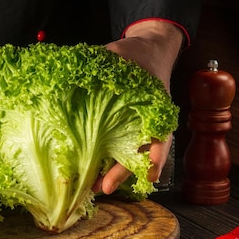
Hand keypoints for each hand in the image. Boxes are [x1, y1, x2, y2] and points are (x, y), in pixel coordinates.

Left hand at [95, 20, 182, 193]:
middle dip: (123, 173)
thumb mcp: (121, 54)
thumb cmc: (136, 54)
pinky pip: (116, 149)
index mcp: (155, 107)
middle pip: (141, 155)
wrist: (147, 51)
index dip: (156, 153)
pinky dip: (104, 163)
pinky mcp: (123, 129)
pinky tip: (90, 174)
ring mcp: (137, 127)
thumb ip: (104, 62)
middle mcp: (150, 122)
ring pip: (128, 157)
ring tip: (94, 188)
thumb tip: (77, 67)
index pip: (160, 134)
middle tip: (105, 187)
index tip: (150, 169)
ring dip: (112, 173)